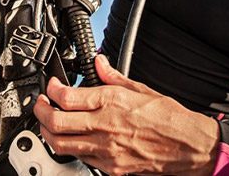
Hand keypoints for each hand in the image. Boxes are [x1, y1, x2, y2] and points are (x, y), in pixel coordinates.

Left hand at [33, 55, 218, 175]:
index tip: (51, 86)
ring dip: (48, 132)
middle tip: (40, 104)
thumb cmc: (169, 119)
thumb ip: (114, 76)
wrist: (189, 146)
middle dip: (40, 111)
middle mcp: (104, 126)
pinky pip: (80, 158)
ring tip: (49, 122)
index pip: (66, 97)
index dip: (51, 90)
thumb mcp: (141, 88)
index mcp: (111, 102)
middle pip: (55, 122)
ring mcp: (105, 150)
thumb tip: (99, 62)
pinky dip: (70, 147)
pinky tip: (73, 139)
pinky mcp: (110, 168)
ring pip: (61, 144)